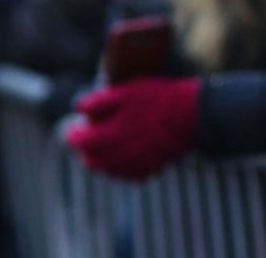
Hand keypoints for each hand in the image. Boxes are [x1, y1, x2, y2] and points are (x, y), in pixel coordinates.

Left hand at [66, 77, 199, 180]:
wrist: (192, 115)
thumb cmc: (158, 99)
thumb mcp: (126, 92)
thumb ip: (98, 102)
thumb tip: (78, 109)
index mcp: (108, 136)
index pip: (77, 142)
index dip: (73, 133)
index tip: (77, 126)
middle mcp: (117, 157)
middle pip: (91, 162)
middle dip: (87, 150)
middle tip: (93, 136)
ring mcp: (134, 166)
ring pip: (108, 170)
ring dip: (105, 159)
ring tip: (114, 142)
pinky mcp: (149, 170)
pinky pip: (128, 174)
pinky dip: (125, 165)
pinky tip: (132, 150)